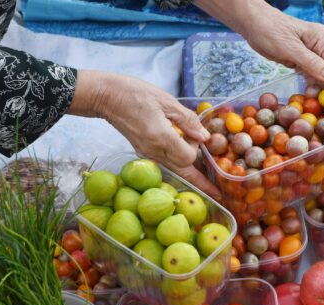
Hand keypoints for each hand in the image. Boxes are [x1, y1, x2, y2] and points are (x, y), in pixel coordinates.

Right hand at [70, 70, 220, 199]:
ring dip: (188, 173)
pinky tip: (184, 159)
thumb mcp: (166, 101)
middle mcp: (153, 151)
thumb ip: (187, 120)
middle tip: (216, 191)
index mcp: (161, 138)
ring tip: (204, 180)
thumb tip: (204, 137)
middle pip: (183, 172)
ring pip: (174, 170)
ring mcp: (146, 154)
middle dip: (199, 178)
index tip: (196, 135)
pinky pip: (164, 163)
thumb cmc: (135, 93)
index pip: (188, 158)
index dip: (197, 149)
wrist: (106, 97)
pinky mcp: (142, 152)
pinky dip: (177, 164)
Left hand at [195, 0, 323, 88]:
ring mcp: (312, 53)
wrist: (253, 23)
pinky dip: (311, 87)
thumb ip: (311, 63)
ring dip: (321, 92)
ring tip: (320, 109)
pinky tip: (309, 98)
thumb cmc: (270, 30)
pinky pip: (311, 76)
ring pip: (321, 77)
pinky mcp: (302, 59)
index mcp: (322, 40)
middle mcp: (321, 46)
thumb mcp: (290, 48)